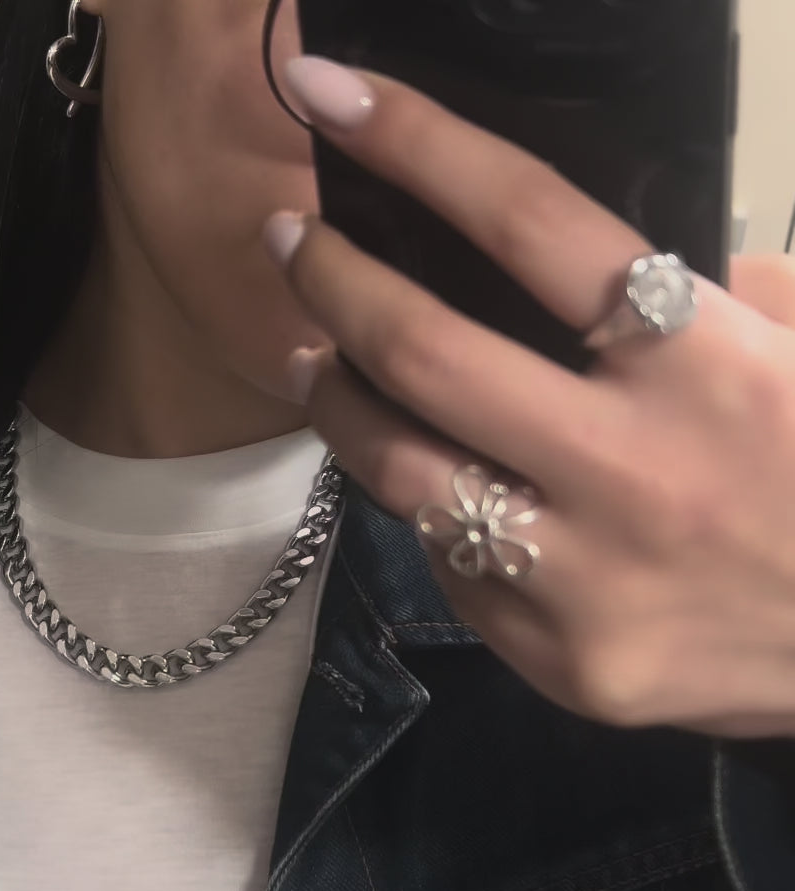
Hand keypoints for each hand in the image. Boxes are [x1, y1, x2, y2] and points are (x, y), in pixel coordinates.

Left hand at [263, 57, 794, 738]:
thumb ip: (738, 300)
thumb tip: (641, 266)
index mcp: (709, 368)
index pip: (532, 225)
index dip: (420, 145)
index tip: (333, 97)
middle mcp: (632, 471)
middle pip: (428, 352)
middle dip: (335, 283)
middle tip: (289, 243)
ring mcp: (584, 578)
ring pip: (402, 472)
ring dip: (334, 403)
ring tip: (308, 362)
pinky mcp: (557, 656)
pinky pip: (453, 567)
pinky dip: (425, 512)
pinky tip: (424, 485)